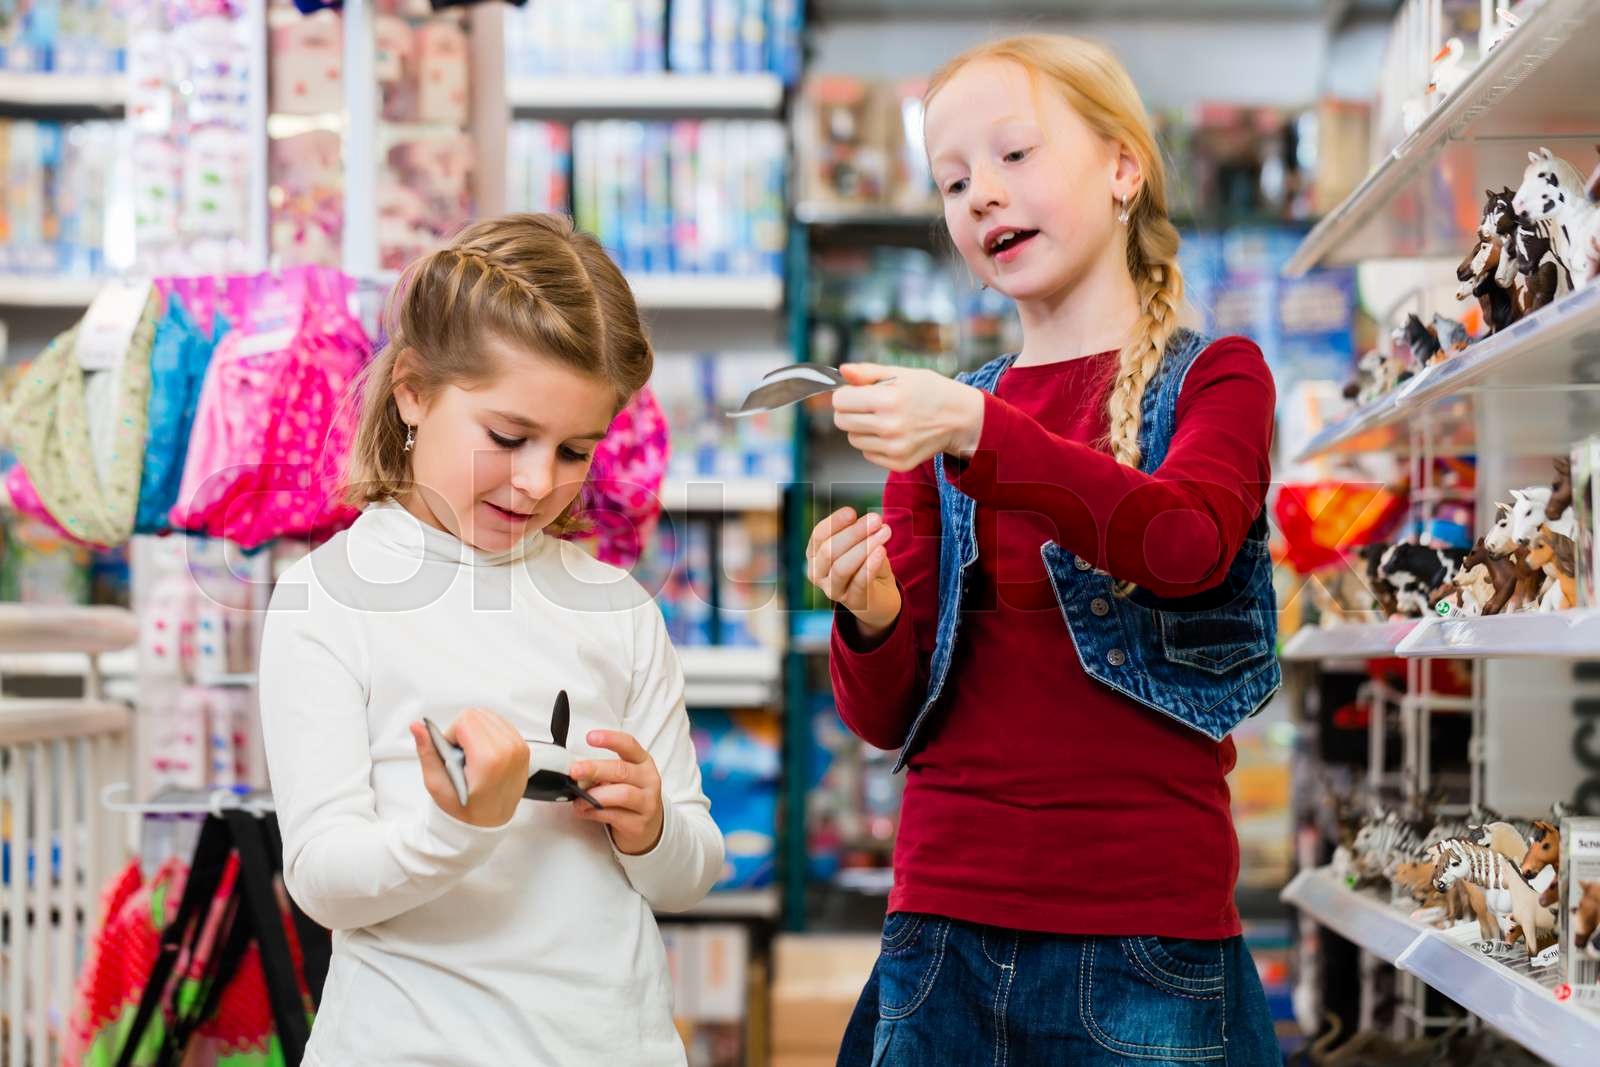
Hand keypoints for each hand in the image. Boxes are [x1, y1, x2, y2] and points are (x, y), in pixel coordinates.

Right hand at [409, 708, 529, 828]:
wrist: (489, 824)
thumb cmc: (464, 809)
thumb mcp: (437, 784)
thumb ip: (427, 751)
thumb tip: (417, 727)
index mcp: (489, 759)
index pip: (465, 720)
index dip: (452, 735)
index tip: (453, 755)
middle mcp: (509, 750)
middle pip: (477, 715)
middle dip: (464, 732)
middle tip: (461, 758)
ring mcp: (520, 748)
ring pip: (489, 717)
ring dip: (476, 732)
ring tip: (472, 757)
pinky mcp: (524, 747)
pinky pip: (501, 724)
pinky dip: (489, 734)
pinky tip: (483, 754)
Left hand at [569, 731, 663, 855]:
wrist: (648, 827)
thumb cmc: (630, 797)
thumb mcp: (623, 778)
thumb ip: (604, 772)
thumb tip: (577, 771)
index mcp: (643, 762)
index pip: (629, 745)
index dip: (610, 739)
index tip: (590, 737)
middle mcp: (648, 780)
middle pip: (622, 770)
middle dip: (595, 769)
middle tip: (575, 771)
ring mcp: (647, 803)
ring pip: (621, 794)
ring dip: (594, 796)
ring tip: (578, 800)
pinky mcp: (639, 824)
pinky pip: (614, 816)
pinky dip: (594, 813)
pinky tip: (584, 811)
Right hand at [805, 506, 900, 637]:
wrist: (881, 597)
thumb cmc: (868, 565)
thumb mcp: (862, 545)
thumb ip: (861, 533)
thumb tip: (870, 521)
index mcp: (815, 555)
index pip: (819, 535)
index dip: (834, 522)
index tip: (853, 512)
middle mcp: (817, 574)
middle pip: (829, 550)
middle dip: (853, 533)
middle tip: (876, 519)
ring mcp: (833, 590)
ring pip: (841, 568)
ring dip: (864, 547)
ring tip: (884, 532)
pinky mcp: (853, 602)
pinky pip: (859, 582)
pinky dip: (870, 565)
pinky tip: (882, 551)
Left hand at [831, 363, 983, 471]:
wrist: (959, 417)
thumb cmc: (929, 391)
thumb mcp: (901, 373)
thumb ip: (867, 372)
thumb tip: (843, 370)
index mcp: (887, 400)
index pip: (840, 401)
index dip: (845, 394)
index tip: (856, 392)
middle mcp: (889, 427)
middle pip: (842, 422)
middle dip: (850, 411)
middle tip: (870, 405)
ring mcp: (894, 449)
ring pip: (853, 439)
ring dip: (862, 428)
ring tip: (885, 419)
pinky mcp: (899, 464)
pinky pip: (868, 454)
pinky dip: (875, 444)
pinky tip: (894, 434)